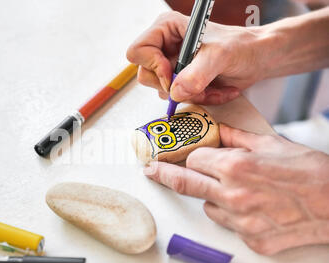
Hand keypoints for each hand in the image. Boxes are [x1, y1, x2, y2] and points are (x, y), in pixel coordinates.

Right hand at [126, 11, 268, 104]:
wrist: (258, 59)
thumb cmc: (242, 47)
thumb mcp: (219, 57)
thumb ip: (196, 74)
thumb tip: (175, 92)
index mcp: (166, 29)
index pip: (137, 51)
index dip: (153, 66)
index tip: (172, 73)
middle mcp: (164, 46)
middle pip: (145, 75)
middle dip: (174, 85)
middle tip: (196, 83)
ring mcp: (171, 65)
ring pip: (163, 91)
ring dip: (191, 94)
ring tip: (212, 86)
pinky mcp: (180, 80)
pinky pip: (177, 99)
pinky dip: (198, 99)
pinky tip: (214, 90)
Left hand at [144, 124, 328, 254]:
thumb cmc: (310, 172)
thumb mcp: (272, 144)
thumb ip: (237, 137)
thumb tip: (217, 129)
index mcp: (235, 166)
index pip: (194, 159)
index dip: (192, 155)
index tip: (185, 155)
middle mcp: (232, 194)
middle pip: (185, 183)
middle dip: (164, 174)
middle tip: (151, 171)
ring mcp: (240, 220)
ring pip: (207, 207)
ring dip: (212, 197)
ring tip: (238, 191)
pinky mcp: (250, 239)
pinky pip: (228, 226)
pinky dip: (233, 216)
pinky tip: (254, 208)